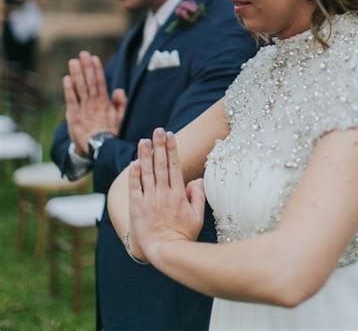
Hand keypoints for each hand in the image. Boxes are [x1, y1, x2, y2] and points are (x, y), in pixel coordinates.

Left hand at [63, 51, 126, 155]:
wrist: (99, 148)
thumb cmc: (109, 132)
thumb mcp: (119, 118)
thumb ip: (120, 103)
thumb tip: (119, 90)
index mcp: (104, 102)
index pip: (100, 82)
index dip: (97, 69)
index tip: (94, 58)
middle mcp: (94, 103)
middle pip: (90, 81)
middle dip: (86, 67)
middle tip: (83, 54)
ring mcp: (84, 108)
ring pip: (80, 87)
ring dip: (77, 73)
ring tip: (73, 61)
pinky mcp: (74, 115)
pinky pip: (71, 99)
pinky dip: (69, 89)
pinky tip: (67, 78)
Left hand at [128, 129, 204, 265]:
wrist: (166, 253)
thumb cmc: (184, 235)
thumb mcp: (198, 217)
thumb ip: (198, 196)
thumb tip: (196, 180)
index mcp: (178, 194)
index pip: (174, 166)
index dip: (171, 149)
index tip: (170, 135)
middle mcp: (163, 194)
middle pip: (161, 165)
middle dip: (159, 145)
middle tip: (157, 130)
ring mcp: (150, 200)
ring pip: (147, 173)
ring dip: (145, 155)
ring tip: (144, 140)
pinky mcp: (137, 208)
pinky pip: (135, 188)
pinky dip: (134, 175)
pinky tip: (133, 162)